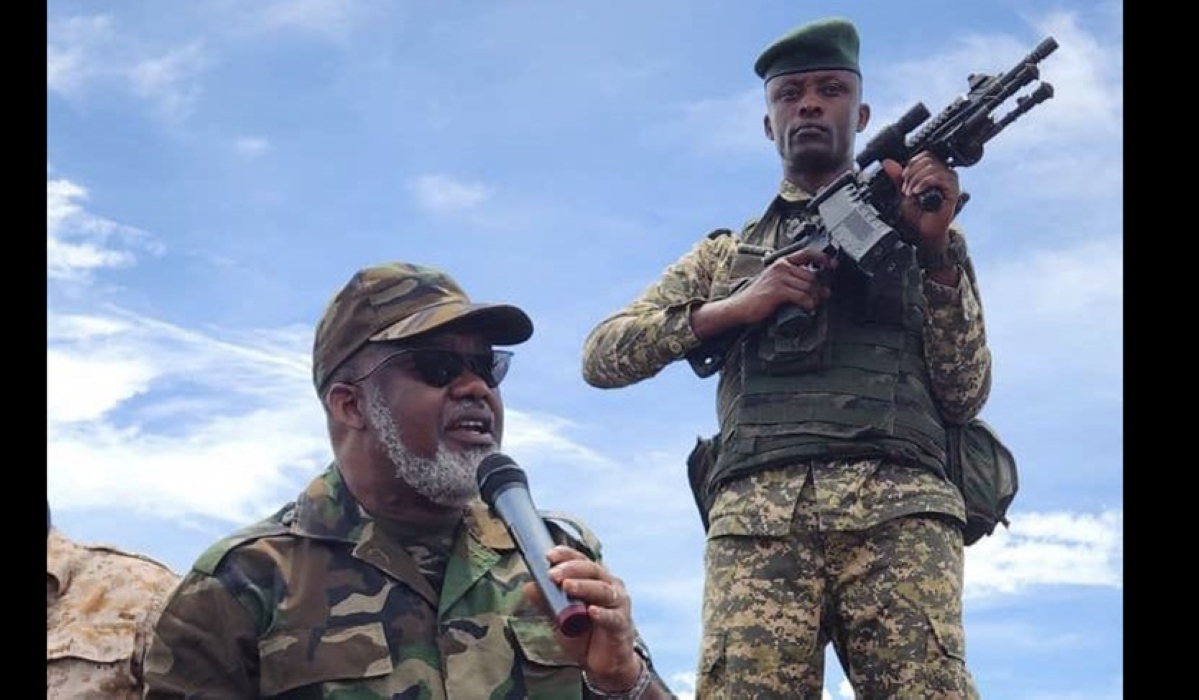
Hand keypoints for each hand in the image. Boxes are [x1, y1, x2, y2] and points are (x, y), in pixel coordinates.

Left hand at [523, 545, 642, 691]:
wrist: (603, 664)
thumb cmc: (584, 635)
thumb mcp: (560, 618)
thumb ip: (547, 602)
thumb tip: (528, 586)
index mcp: (595, 579)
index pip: (581, 560)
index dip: (566, 555)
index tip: (548, 556)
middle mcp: (610, 585)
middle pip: (592, 570)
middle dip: (571, 569)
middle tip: (553, 574)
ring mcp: (618, 604)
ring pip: (602, 590)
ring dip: (584, 586)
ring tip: (567, 586)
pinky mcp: (622, 624)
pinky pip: (612, 617)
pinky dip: (602, 614)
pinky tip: (591, 612)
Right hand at [729, 247, 835, 325]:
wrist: (740, 307)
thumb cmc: (758, 297)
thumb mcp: (776, 283)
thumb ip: (794, 281)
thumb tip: (820, 289)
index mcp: (781, 262)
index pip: (807, 254)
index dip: (822, 258)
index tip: (832, 264)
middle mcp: (781, 267)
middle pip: (811, 275)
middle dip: (819, 289)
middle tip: (821, 298)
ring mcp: (779, 278)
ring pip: (808, 287)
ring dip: (815, 298)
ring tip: (813, 305)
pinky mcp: (778, 291)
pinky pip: (802, 296)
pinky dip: (808, 304)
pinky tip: (808, 308)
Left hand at [881, 152, 959, 248]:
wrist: (925, 231)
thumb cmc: (918, 213)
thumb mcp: (903, 191)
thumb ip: (897, 177)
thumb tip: (887, 162)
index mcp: (936, 171)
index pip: (926, 155)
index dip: (912, 163)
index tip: (903, 177)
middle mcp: (945, 173)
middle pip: (928, 159)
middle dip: (912, 172)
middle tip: (905, 188)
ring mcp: (951, 181)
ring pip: (932, 167)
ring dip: (916, 179)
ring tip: (910, 192)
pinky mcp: (953, 190)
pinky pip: (938, 177)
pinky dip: (923, 183)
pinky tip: (916, 192)